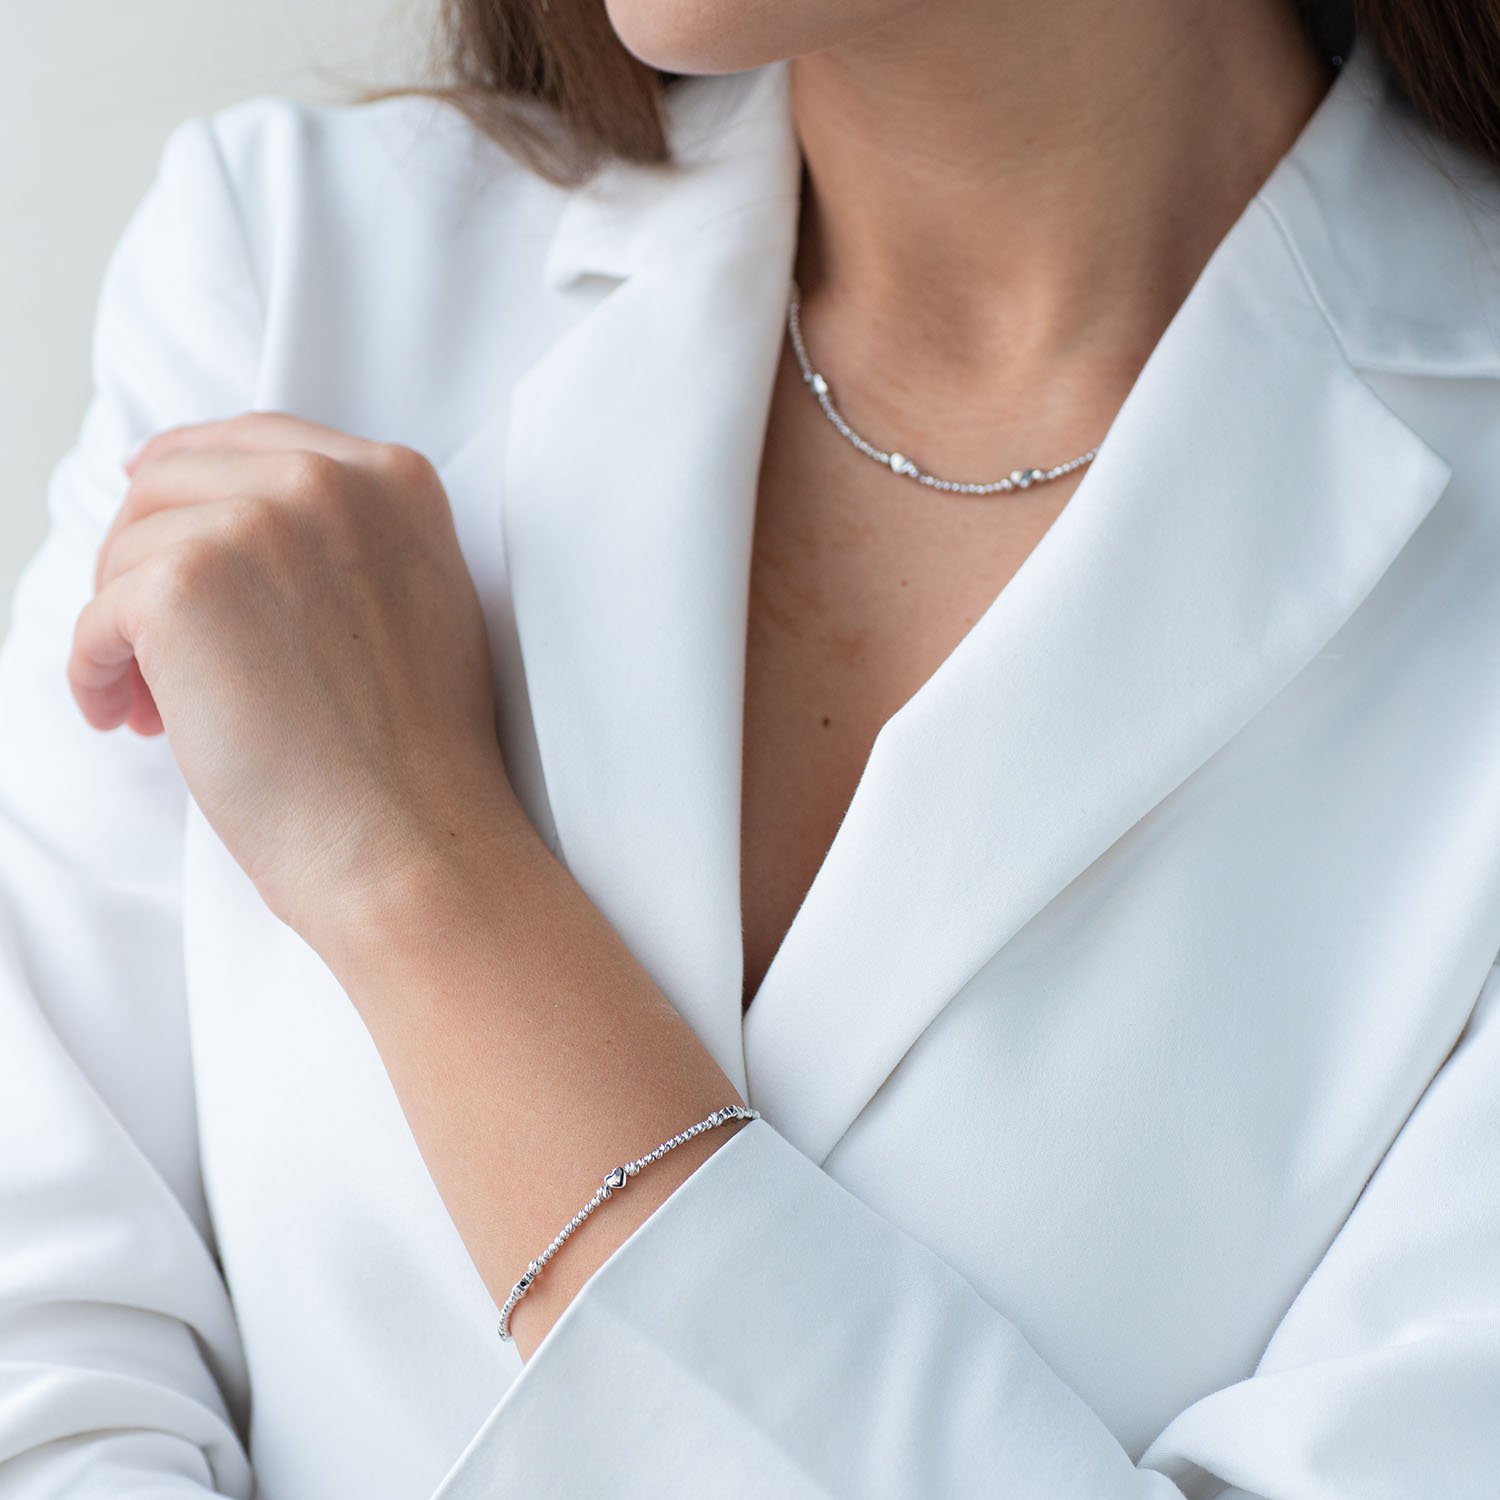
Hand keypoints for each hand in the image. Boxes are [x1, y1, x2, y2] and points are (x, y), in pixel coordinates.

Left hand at [68, 411, 519, 949]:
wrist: (417, 838)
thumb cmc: (420, 752)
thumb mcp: (423, 602)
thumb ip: (350, 540)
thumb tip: (231, 522)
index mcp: (393, 480)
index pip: (253, 441)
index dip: (189, 480)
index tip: (156, 516)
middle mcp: (328, 482)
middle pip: (174, 482)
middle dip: (149, 561)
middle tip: (161, 651)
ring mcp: (257, 525)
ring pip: (129, 547)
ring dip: (123, 627)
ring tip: (156, 703)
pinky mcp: (186, 585)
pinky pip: (96, 615)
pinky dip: (95, 671)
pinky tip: (127, 716)